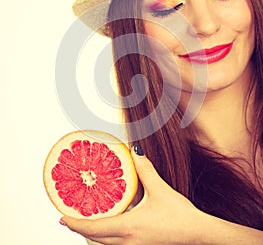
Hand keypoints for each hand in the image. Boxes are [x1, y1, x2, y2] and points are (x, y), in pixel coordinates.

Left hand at [60, 148, 204, 244]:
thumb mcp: (160, 190)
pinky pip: (116, 244)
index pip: (93, 229)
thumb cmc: (180, 215)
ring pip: (104, 244)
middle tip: (69, 217)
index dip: (75, 224)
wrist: (198, 234)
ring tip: (86, 220)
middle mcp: (127, 242)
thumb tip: (134, 151)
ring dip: (92, 234)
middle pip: (94, 239)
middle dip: (80, 230)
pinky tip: (111, 225)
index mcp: (128, 228)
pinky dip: (106, 236)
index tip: (61, 218)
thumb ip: (145, 169)